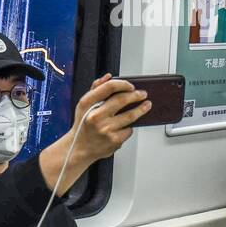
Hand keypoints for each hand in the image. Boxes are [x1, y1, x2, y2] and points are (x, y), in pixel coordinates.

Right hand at [39, 75, 148, 194]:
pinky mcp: (113, 140)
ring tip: (147, 106)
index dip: (123, 84)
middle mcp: (95, 116)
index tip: (131, 86)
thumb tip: (108, 77)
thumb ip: (96, 89)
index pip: (108, 87)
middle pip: (122, 100)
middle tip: (143, 94)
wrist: (79, 149)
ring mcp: (105, 129)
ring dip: (141, 109)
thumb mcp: (84, 105)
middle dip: (136, 96)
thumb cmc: (83, 124)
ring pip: (130, 116)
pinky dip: (129, 127)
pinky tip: (127, 126)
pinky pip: (128, 130)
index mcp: (87, 104)